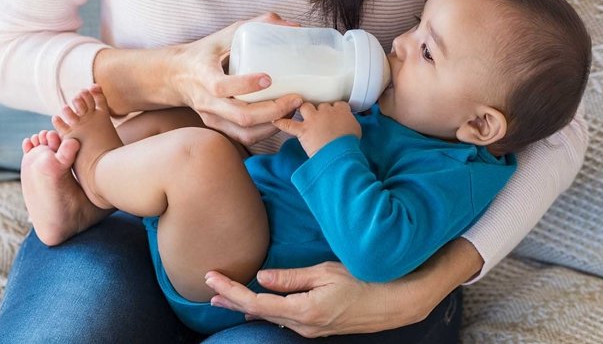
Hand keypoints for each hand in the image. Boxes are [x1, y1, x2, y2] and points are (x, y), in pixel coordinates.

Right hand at [169, 13, 302, 144]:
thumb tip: (293, 25)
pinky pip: (245, 137)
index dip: (246, 85)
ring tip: (292, 109)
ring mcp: (212, 117)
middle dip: (273, 111)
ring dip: (274, 124)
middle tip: (295, 98)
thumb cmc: (205, 52)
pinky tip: (281, 118)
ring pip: (246, 132)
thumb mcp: (225, 34)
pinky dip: (266, 131)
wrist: (177, 76)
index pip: (221, 86)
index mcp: (203, 75)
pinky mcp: (219, 127)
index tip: (269, 78)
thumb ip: (257, 25)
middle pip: (241, 116)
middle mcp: (207, 101)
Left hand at [204, 262, 407, 337]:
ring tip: (225, 297)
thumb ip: (292, 278)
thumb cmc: (364, 281)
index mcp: (303, 310)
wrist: (395, 302)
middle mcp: (303, 325)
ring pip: (270, 317)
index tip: (211, 279)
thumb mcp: (326, 273)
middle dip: (231, 300)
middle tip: (208, 290)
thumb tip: (262, 277)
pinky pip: (284, 319)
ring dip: (246, 305)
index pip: (256, 302)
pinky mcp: (318, 327)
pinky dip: (265, 309)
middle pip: (258, 312)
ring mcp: (311, 329)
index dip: (230, 291)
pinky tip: (258, 304)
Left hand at [273, 102, 360, 156]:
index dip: (334, 109)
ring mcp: (313, 120)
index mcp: (341, 110)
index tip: (334, 114)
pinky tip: (275, 120)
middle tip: (320, 118)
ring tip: (303, 114)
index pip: (337, 104)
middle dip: (320, 111)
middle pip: (320, 105)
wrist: (340, 153)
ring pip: (305, 107)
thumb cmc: (349, 144)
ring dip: (304, 110)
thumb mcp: (356, 129)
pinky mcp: (303, 130)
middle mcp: (326, 111)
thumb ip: (350, 122)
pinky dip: (281, 123)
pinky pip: (288, 124)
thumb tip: (347, 124)